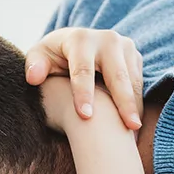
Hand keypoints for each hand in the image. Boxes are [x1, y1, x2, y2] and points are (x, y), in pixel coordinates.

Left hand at [26, 27, 143, 131]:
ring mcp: (124, 47)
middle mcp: (106, 39)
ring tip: (135, 134)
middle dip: (123, 102)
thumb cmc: (52, 58)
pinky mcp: (134, 57)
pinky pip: (139, 84)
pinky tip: (134, 128)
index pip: (82, 70)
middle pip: (117, 75)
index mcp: (80, 39)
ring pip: (132, 80)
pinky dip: (138, 105)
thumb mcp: (38, 58)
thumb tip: (34, 78)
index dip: (83, 93)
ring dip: (135, 108)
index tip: (85, 116)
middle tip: (129, 128)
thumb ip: (34, 66)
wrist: (75, 46)